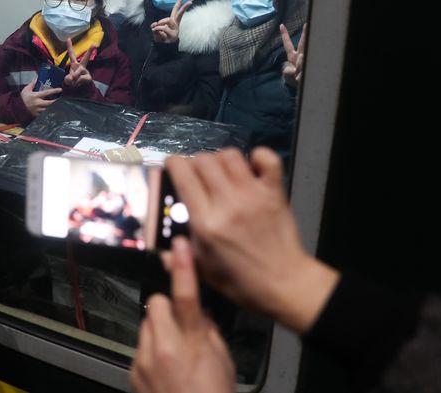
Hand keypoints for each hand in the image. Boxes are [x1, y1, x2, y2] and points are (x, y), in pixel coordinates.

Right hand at [20, 78, 61, 116]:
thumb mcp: (26, 89)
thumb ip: (32, 84)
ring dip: (54, 107)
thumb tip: (38, 77)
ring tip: (59, 105)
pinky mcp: (38, 115)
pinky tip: (53, 110)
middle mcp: (38, 103)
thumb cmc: (23, 98)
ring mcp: (38, 110)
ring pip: (49, 109)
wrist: (17, 109)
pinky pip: (45, 114)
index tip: (60, 89)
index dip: (54, 91)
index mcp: (35, 96)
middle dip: (56, 101)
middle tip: (61, 99)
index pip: (47, 93)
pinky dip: (49, 112)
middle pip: (50, 103)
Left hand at [63, 38, 93, 86]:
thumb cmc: (73, 81)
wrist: (80, 88)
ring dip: (74, 78)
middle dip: (89, 51)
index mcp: (74, 64)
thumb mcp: (67, 80)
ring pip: (79, 72)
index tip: (68, 38)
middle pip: (86, 58)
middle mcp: (81, 66)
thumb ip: (67, 79)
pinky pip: (81, 79)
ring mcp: (85, 71)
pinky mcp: (88, 77)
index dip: (69, 47)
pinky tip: (77, 84)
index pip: (72, 54)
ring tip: (73, 82)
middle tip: (94, 44)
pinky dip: (77, 83)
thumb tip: (72, 78)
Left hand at [131, 237, 234, 392]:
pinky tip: (166, 368)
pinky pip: (140, 347)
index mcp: (190, 344)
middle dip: (168, 308)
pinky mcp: (133, 372)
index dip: (183, 267)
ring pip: (147, 325)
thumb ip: (208, 331)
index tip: (180, 245)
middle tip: (182, 326)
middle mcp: (162, 349)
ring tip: (175, 353)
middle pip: (156, 304)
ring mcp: (144, 361)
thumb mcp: (223, 361)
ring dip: (159, 330)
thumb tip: (199, 313)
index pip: (187, 296)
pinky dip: (151, 351)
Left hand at [150, 0, 191, 43]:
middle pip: (179, 14)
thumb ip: (156, 26)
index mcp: (172, 22)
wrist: (163, 49)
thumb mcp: (156, 30)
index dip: (179, 3)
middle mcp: (175, 25)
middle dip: (184, 7)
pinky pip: (164, 28)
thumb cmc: (161, 38)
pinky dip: (158, 30)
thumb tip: (155, 24)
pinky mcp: (174, 35)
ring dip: (161, 23)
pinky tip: (157, 33)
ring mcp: (175, 30)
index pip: (176, 11)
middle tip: (190, 1)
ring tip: (156, 28)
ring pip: (169, 20)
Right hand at [165, 148, 338, 332]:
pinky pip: (267, 159)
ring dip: (219, 159)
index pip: (183, 175)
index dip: (173, 163)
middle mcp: (227, 202)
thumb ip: (177, 253)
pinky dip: (258, 156)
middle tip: (195, 174)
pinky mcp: (274, 192)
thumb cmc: (239, 281)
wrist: (284, 284)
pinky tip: (250, 167)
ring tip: (219, 172)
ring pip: (229, 156)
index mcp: (206, 222)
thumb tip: (156, 240)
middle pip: (204, 160)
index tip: (172, 166)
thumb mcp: (201, 270)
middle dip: (193, 162)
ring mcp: (253, 194)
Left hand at [280, 23, 306, 87]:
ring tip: (299, 76)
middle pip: (303, 43)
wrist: (302, 88)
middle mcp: (300, 56)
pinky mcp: (311, 66)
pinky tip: (301, 79)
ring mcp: (306, 60)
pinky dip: (300, 76)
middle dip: (305, 34)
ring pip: (303, 58)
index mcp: (293, 57)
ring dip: (299, 69)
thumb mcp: (288, 74)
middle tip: (307, 24)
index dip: (284, 35)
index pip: (288, 44)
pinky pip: (302, 70)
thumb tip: (300, 62)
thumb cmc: (294, 80)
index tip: (281, 25)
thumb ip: (289, 70)